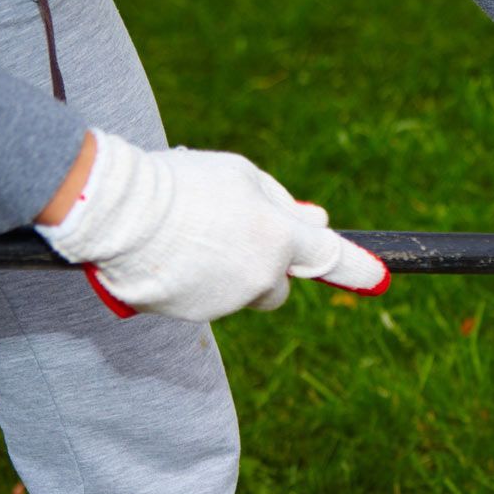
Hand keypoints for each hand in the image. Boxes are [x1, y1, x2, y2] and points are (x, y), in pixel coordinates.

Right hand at [36, 131, 388, 321]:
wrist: (113, 210)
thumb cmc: (181, 183)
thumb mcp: (240, 176)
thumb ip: (283, 204)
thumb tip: (319, 221)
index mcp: (279, 239)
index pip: (330, 257)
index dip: (358, 269)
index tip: (379, 278)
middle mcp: (260, 278)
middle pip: (280, 285)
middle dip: (266, 267)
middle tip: (232, 234)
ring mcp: (227, 302)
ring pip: (241, 293)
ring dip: (227, 272)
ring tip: (189, 236)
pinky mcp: (194, 317)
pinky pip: (207, 301)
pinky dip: (196, 284)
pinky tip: (171, 255)